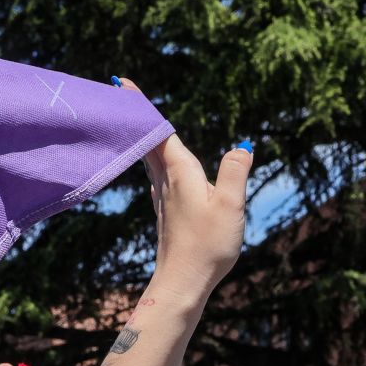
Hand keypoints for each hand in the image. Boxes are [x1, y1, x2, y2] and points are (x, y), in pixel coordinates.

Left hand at [121, 80, 250, 297]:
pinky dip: (150, 155)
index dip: (140, 105)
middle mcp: (166, 180)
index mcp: (180, 171)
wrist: (183, 283)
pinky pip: (154, 172)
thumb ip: (236, 171)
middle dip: (137, 114)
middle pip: (149, 139)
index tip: (121, 82)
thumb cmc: (207, 246)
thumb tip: (243, 144)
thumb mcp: (230, 205)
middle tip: (122, 90)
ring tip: (135, 117)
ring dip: (142, 134)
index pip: (158, 130)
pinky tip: (154, 160)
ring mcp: (163, 196)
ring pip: (148, 156)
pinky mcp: (165, 210)